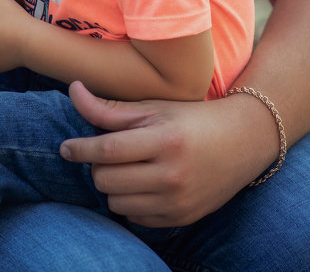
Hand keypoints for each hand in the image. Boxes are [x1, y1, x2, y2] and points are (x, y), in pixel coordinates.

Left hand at [58, 81, 278, 226]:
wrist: (243, 141)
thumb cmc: (193, 118)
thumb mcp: (155, 107)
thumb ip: (111, 108)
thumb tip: (73, 90)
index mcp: (165, 140)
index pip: (108, 150)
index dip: (80, 149)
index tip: (66, 148)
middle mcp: (172, 175)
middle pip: (107, 180)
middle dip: (98, 165)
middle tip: (108, 153)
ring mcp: (178, 201)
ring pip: (116, 203)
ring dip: (112, 186)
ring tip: (126, 168)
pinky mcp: (182, 218)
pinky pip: (135, 218)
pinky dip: (130, 202)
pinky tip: (142, 184)